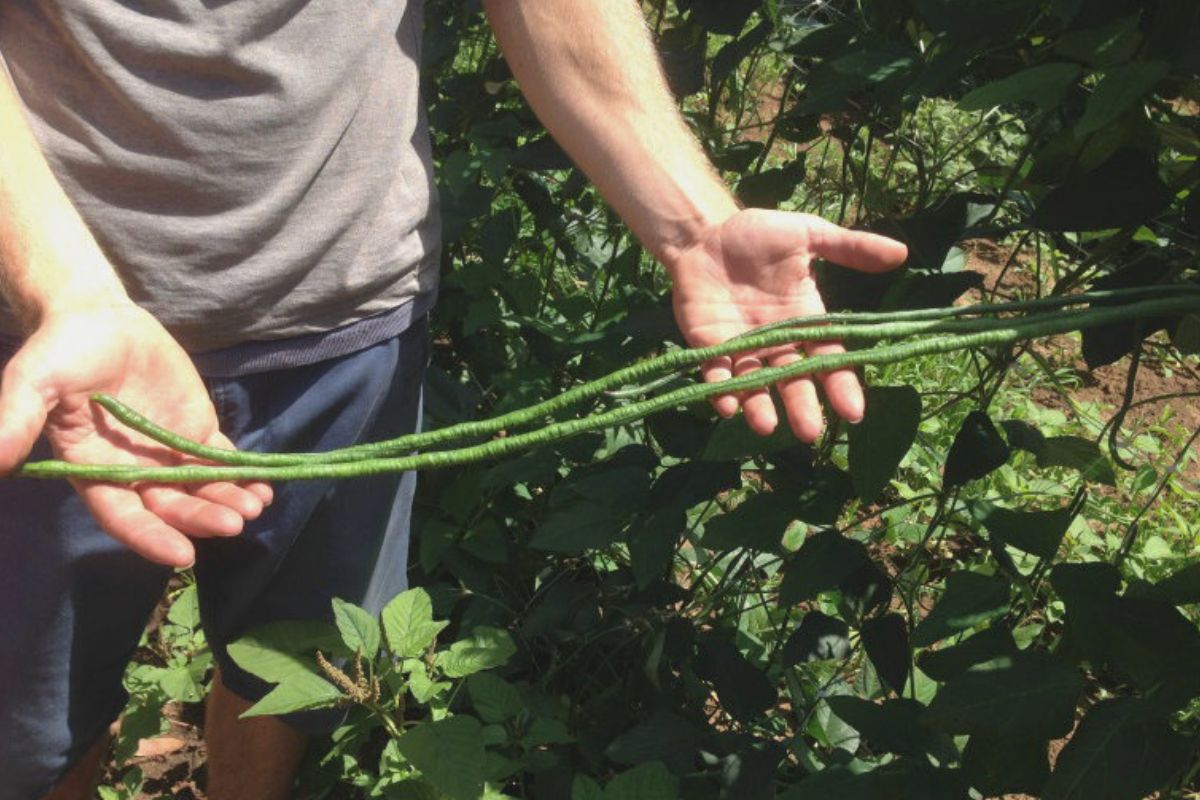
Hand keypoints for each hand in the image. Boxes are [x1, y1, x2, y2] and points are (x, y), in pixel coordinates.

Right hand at [0, 301, 271, 566]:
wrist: (98, 318)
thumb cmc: (60, 351)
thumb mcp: (33, 380)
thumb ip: (15, 420)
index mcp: (94, 471)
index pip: (124, 517)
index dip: (151, 537)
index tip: (183, 555)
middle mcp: (133, 473)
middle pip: (171, 508)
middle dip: (202, 517)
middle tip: (235, 523)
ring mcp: (167, 455)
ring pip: (201, 489)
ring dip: (228, 500)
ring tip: (256, 505)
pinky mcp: (195, 432)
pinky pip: (222, 461)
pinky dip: (242, 475)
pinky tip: (264, 486)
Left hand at [667, 209, 907, 441]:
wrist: (706, 232)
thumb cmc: (758, 234)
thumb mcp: (808, 235)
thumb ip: (849, 248)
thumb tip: (902, 252)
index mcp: (805, 320)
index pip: (828, 359)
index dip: (841, 385)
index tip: (854, 412)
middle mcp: (776, 341)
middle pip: (792, 380)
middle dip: (802, 406)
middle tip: (809, 432)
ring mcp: (742, 347)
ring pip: (754, 384)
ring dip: (759, 407)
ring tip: (766, 427)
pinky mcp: (708, 346)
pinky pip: (715, 373)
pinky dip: (720, 390)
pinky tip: (727, 405)